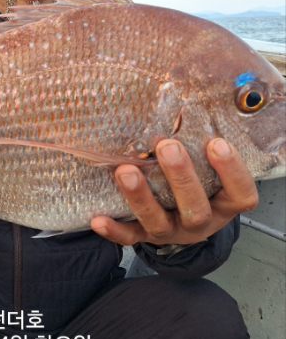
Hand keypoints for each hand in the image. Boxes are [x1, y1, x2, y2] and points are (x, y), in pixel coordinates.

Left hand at [90, 138, 257, 245]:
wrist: (181, 222)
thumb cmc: (197, 184)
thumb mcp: (208, 171)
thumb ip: (202, 148)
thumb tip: (184, 101)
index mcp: (222, 205)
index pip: (240, 195)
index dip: (232, 171)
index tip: (216, 143)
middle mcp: (199, 223)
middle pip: (195, 208)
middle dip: (181, 177)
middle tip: (167, 147)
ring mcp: (170, 231)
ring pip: (158, 222)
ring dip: (140, 197)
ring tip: (125, 171)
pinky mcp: (143, 236)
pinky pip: (129, 237)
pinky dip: (113, 230)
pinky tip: (97, 219)